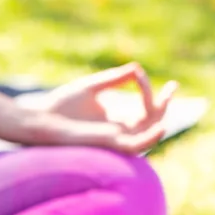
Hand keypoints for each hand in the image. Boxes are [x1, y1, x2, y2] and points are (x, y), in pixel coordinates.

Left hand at [21, 63, 177, 154]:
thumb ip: (114, 79)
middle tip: (173, 86)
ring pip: (149, 133)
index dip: (150, 92)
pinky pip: (136, 146)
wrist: (42, 121)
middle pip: (152, 121)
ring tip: (166, 97)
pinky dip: (151, 138)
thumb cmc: (61, 106)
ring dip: (159, 115)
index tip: (139, 72)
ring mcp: (116, 140)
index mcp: (116, 121)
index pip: (144, 110)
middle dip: (164, 104)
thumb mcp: (92, 87)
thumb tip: (137, 68)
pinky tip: (161, 126)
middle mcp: (120, 133)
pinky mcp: (109, 145)